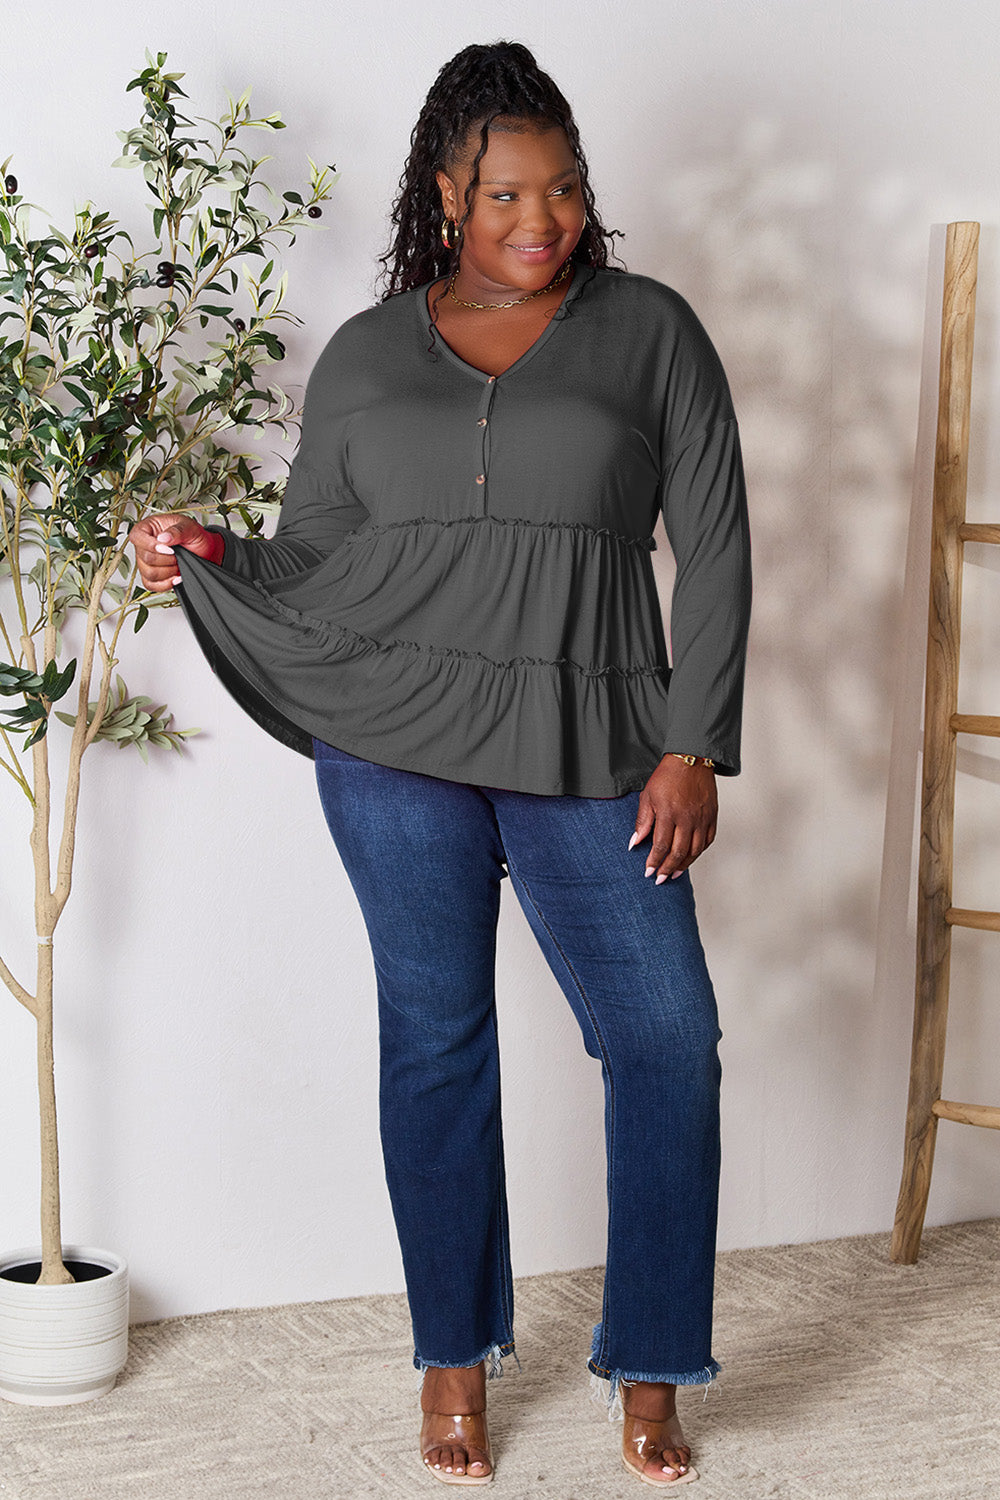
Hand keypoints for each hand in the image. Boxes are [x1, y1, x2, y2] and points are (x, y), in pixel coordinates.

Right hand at [127, 514, 219, 591]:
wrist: (202, 548)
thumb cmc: (192, 534)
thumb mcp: (189, 526)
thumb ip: (177, 531)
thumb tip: (163, 538)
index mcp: (147, 527)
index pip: (137, 536)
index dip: (151, 545)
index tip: (169, 549)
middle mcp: (143, 545)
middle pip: (145, 558)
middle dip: (166, 560)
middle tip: (178, 555)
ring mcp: (145, 562)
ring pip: (149, 573)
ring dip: (168, 572)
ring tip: (178, 564)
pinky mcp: (152, 576)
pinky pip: (151, 585)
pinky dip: (165, 584)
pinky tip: (176, 577)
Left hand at [629, 755, 717, 883]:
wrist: (691, 759)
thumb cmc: (667, 776)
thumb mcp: (648, 796)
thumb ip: (642, 822)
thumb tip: (634, 844)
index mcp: (669, 813)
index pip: (661, 845)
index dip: (654, 862)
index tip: (648, 872)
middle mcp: (687, 818)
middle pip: (679, 852)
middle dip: (667, 868)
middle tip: (660, 879)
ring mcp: (702, 818)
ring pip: (695, 850)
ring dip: (684, 865)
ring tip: (673, 874)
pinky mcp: (712, 816)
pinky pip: (707, 841)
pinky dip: (698, 852)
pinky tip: (690, 858)